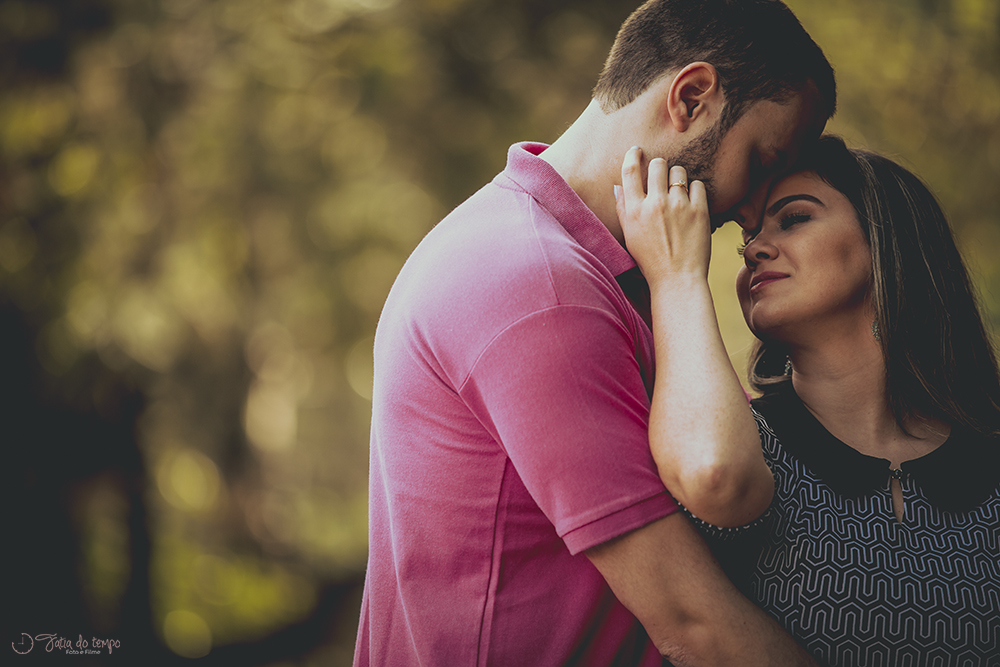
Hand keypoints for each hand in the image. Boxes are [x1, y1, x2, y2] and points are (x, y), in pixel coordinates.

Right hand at [616, 147, 710, 282]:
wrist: (677, 279)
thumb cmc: (650, 260)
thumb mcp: (629, 235)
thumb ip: (623, 208)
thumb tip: (619, 186)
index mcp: (634, 210)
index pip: (629, 170)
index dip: (633, 155)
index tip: (637, 150)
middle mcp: (655, 204)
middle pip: (657, 164)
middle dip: (659, 166)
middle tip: (662, 175)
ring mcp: (678, 206)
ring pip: (679, 172)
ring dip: (678, 178)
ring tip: (678, 193)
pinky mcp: (699, 211)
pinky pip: (697, 185)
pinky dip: (694, 190)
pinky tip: (690, 203)